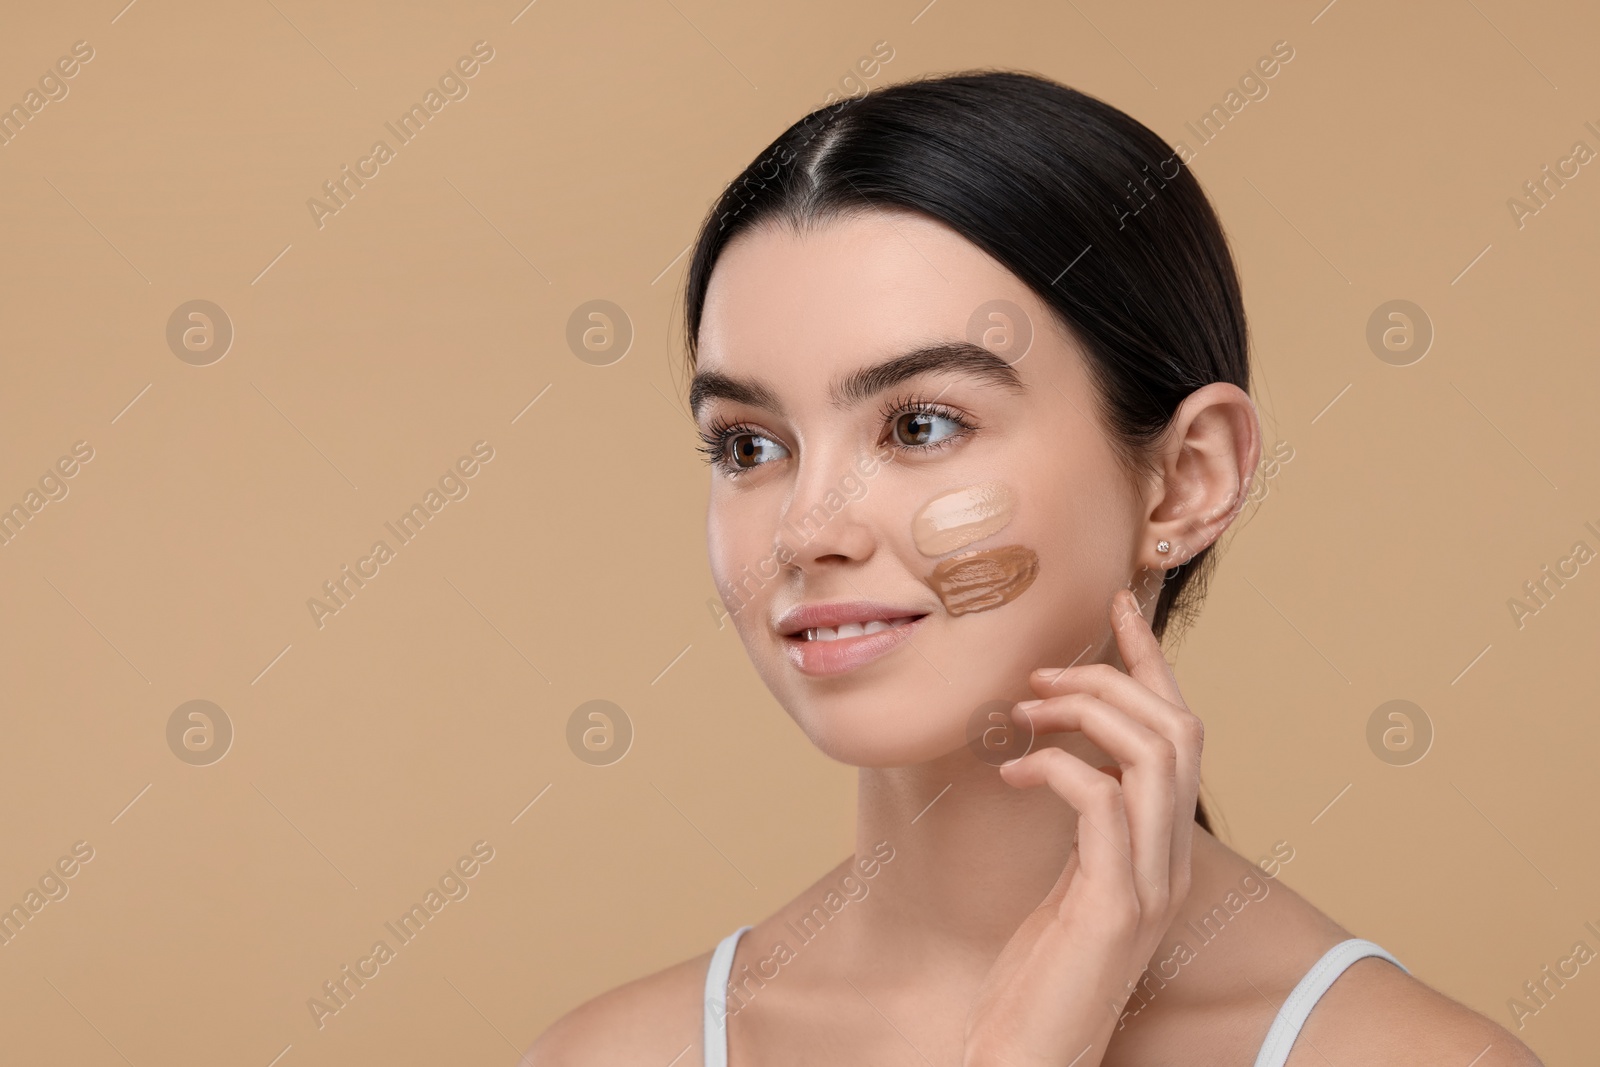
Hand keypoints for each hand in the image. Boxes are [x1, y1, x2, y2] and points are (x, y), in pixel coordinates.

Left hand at [962, 588, 1203, 1066]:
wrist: (1034, 1058)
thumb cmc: (1039, 979)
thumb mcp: (1066, 887)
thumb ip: (1081, 827)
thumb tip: (1051, 755)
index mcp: (1163, 850)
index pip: (1179, 735)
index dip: (1152, 663)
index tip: (1116, 606)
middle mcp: (1171, 862)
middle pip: (1178, 729)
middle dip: (1114, 678)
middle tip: (1042, 672)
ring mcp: (1150, 885)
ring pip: (1156, 755)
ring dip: (1088, 713)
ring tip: (1026, 711)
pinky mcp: (1114, 907)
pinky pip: (1102, 803)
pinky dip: (1058, 766)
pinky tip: (1013, 768)